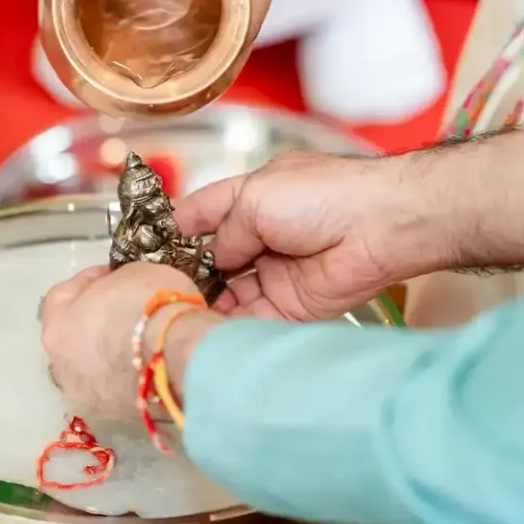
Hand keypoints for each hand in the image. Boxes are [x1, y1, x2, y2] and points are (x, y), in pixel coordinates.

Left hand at [41, 262, 216, 417]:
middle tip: (122, 307)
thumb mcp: (133, 273)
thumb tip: (118, 290)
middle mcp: (63, 365)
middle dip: (93, 320)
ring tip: (137, 339)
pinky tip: (147, 360)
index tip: (110, 274)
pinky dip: (125, 373)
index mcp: (58, 327)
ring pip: (91, 366)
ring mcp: (87, 393)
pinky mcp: (115, 412)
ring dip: (107, 351)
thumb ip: (115, 283)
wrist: (180, 355)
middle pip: (73, 336)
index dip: (87, 282)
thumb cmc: (150, 305)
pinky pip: (115, 385)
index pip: (61, 296)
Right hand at [176, 151, 429, 321]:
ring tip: (170, 311)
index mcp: (251, 199)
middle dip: (183, 273)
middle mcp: (260, 237)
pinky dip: (226, 324)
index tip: (143, 248)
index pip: (201, 215)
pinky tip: (201, 327)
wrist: (380, 228)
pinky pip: (249, 319)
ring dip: (202, 302)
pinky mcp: (287, 307)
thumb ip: (225, 231)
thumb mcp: (257, 198)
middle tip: (151, 288)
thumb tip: (212, 259)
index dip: (173, 229)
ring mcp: (273, 274)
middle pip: (209, 260)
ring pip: (226, 294)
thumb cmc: (324, 196)